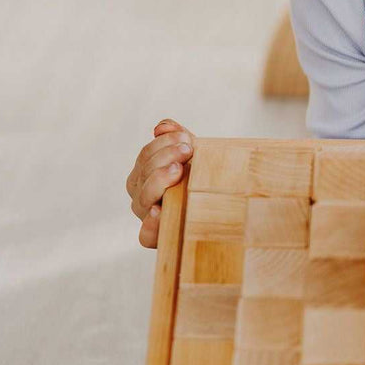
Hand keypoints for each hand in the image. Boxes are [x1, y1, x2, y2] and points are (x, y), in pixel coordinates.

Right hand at [127, 118, 193, 248]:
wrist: (221, 215)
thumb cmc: (202, 182)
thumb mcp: (193, 157)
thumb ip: (177, 137)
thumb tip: (162, 126)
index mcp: (146, 175)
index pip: (146, 156)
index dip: (162, 145)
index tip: (186, 138)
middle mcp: (142, 195)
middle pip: (144, 173)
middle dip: (165, 156)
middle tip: (188, 149)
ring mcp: (147, 216)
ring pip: (144, 197)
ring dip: (159, 180)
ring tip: (178, 170)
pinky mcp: (156, 238)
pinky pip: (145, 235)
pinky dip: (151, 225)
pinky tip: (159, 213)